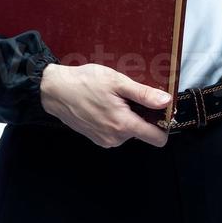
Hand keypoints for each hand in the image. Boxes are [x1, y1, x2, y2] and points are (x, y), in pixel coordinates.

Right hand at [40, 62, 170, 147]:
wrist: (55, 90)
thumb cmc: (85, 82)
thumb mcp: (117, 82)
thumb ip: (143, 94)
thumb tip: (166, 101)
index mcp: (123, 125)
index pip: (157, 138)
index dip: (164, 124)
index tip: (161, 109)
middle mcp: (115, 138)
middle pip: (143, 132)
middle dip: (143, 116)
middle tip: (131, 95)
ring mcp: (105, 140)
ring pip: (129, 132)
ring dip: (128, 117)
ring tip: (115, 98)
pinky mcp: (97, 138)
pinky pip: (116, 132)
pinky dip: (116, 120)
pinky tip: (106, 104)